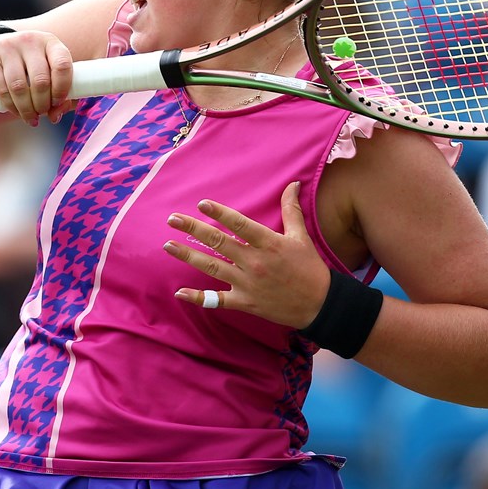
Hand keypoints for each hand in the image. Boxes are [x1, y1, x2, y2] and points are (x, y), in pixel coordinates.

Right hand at [0, 29, 74, 124]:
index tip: (57, 102)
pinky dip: (11, 107)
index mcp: (50, 42)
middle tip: (43, 112)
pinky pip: (2, 90)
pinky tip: (17, 112)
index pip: (62, 65)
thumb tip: (55, 116)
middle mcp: (29, 41)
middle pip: (40, 80)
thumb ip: (59, 93)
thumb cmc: (28, 64)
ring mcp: (7, 48)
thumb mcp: (47, 69)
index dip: (62, 89)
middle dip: (43, 104)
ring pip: (20, 87)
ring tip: (31, 117)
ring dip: (27, 109)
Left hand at [162, 182, 330, 328]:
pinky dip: (198, 298)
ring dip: (188, 255)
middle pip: (218, 242)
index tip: (202, 204)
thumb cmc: (309, 268)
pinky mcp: (244, 302)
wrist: (319, 304)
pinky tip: (179, 292)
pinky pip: (217, 301)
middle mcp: (254, 262)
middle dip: (193, 229)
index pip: (239, 224)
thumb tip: (292, 183)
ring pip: (211, 267)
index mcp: (268, 243)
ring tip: (168, 245)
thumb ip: (291, 210)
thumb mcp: (301, 237)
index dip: (220, 213)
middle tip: (172, 219)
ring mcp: (247, 284)